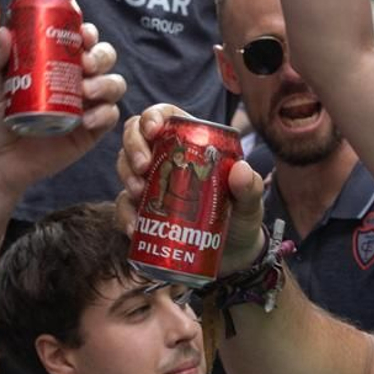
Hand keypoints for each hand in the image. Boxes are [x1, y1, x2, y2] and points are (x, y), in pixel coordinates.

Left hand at [0, 24, 124, 200]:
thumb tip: (4, 32)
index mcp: (57, 63)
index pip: (81, 40)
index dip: (88, 33)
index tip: (82, 34)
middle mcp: (77, 80)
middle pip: (104, 58)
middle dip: (101, 56)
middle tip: (85, 64)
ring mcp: (87, 105)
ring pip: (113, 84)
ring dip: (106, 83)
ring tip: (86, 92)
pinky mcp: (91, 131)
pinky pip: (110, 116)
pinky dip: (104, 114)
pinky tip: (87, 120)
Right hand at [116, 104, 266, 272]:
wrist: (233, 257)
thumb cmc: (241, 218)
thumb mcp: (250, 202)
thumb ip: (250, 187)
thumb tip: (241, 170)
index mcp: (191, 142)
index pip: (165, 117)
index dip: (152, 117)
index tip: (152, 130)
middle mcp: (165, 159)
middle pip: (136, 138)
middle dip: (133, 148)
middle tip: (143, 167)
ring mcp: (151, 185)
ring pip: (125, 168)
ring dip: (126, 177)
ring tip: (138, 193)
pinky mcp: (143, 212)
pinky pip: (123, 207)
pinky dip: (124, 215)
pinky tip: (134, 227)